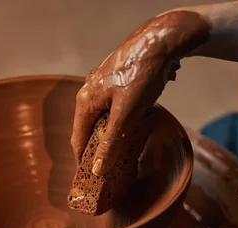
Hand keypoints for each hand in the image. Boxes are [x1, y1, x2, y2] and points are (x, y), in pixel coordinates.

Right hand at [71, 11, 210, 175]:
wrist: (160, 40)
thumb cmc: (142, 76)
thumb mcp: (127, 115)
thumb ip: (110, 143)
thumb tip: (96, 170)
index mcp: (85, 101)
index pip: (77, 139)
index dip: (83, 160)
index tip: (92, 178)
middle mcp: (88, 91)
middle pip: (87, 128)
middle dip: (97, 147)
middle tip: (110, 167)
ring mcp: (101, 83)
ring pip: (101, 116)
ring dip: (109, 133)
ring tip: (122, 149)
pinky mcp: (116, 79)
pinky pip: (112, 106)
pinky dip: (119, 119)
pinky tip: (134, 123)